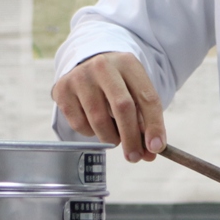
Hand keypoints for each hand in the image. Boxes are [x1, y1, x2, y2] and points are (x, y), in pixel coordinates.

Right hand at [51, 52, 165, 161]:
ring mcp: (80, 77)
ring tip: (115, 137)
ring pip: (99, 120)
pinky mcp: (62, 90)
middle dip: (131, 138)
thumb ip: (144, 120)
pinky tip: (94, 125)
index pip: (147, 97)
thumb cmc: (117, 85)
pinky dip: (91, 133)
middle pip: (122, 107)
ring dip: (110, 138)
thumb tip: (150, 152)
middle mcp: (103, 66)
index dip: (154, 125)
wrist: (87, 65)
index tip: (156, 148)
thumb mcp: (134, 91)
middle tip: (135, 156)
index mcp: (128, 63)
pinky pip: (79, 124)